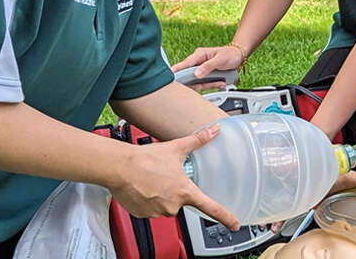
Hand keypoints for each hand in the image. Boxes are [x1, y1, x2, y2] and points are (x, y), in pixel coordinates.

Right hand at [108, 123, 239, 230]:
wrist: (120, 167)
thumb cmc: (146, 159)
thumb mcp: (177, 148)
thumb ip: (198, 141)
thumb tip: (214, 130)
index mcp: (185, 191)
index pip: (211, 208)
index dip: (225, 217)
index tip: (235, 225)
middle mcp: (173, 205)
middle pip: (180, 202)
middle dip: (173, 191)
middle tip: (163, 177)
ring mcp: (157, 212)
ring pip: (163, 206)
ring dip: (159, 195)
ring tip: (150, 180)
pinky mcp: (143, 215)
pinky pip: (149, 209)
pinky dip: (147, 200)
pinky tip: (142, 187)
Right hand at [171, 44, 245, 90]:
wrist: (238, 56)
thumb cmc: (230, 54)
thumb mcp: (220, 60)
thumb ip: (208, 66)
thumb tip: (196, 74)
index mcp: (198, 55)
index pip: (184, 64)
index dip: (176, 72)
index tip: (171, 79)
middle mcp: (197, 62)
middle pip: (189, 77)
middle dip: (199, 83)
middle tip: (208, 85)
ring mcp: (200, 70)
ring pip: (198, 82)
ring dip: (209, 85)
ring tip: (220, 83)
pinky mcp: (205, 75)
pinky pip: (205, 83)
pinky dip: (213, 85)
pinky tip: (221, 83)